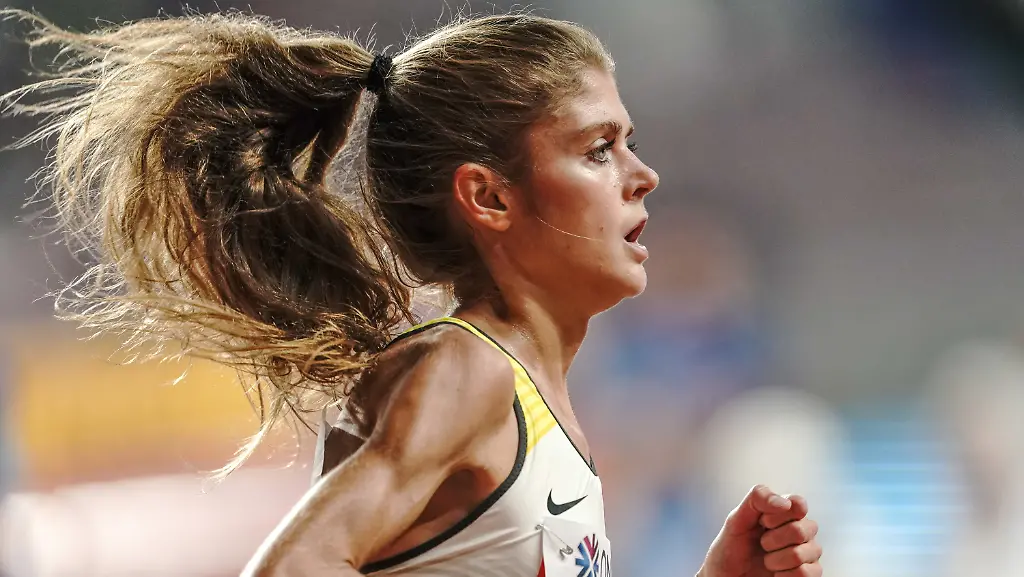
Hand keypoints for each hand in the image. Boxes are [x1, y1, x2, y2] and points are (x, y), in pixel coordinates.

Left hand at [699, 485, 821, 576]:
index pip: (798, 504)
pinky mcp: (809, 575)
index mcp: (786, 514)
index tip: (762, 522)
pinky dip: (783, 575)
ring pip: (803, 554)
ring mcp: (808, 554)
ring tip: (767, 561)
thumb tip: (784, 502)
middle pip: (801, 530)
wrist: (726, 576)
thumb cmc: (731, 548)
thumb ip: (757, 499)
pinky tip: (776, 574)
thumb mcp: (736, 519)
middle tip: (762, 544)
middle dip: (772, 540)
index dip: (778, 515)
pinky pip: (805, 574)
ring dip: (776, 560)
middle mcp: (801, 532)